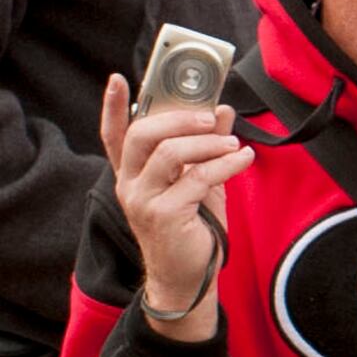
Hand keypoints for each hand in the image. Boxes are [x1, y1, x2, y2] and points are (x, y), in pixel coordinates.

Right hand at [98, 77, 248, 341]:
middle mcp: (130, 184)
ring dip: (208, 142)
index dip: (112, 106)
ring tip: (234, 143)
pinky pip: (197, 178)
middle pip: (142, 135)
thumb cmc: (192, 228)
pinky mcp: (164, 215)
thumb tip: (221, 110)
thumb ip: (206, 147)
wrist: (189, 277)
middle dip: (179, 118)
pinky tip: (244, 159)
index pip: (113, 135)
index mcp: (132, 174)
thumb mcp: (200, 181)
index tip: (118, 78)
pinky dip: (226, 164)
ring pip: (169, 152)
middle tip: (210, 115)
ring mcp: (143, 200)